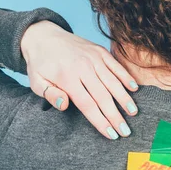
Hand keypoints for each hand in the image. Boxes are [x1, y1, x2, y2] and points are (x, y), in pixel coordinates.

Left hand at [20, 20, 138, 139]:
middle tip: (126, 131)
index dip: (100, 121)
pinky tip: (134, 89)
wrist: (43, 35)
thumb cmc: (41, 64)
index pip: (87, 104)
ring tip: (133, 113)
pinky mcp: (100, 51)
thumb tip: (64, 105)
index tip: (111, 134)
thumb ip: (49, 94)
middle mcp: (82, 67)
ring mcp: (93, 58)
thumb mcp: (36, 82)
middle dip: (115, 116)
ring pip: (113, 82)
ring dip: (124, 98)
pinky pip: (116, 65)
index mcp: (66, 77)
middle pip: (103, 96)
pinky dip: (126, 77)